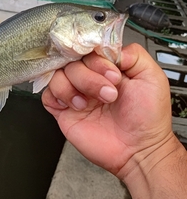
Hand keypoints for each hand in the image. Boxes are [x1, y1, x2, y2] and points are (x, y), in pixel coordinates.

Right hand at [42, 43, 173, 177]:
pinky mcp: (65, 111)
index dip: (97, 58)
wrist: (139, 150)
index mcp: (108, 67)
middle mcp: (90, 78)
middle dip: (90, 76)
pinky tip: (77, 106)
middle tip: (109, 93)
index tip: (113, 75)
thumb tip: (108, 48)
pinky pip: (47, 94)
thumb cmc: (148, 118)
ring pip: (58, 74)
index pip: (90, 48)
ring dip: (76, 85)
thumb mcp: (152, 77)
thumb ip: (133, 54)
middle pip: (72, 59)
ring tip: (93, 102)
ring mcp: (76, 94)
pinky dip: (58, 96)